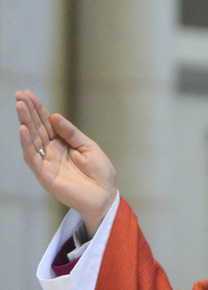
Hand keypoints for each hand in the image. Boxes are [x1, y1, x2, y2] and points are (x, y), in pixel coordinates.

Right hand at [16, 90, 116, 237]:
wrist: (105, 196)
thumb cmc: (100, 173)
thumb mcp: (89, 148)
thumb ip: (72, 133)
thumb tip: (55, 116)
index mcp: (63, 143)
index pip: (47, 123)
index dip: (38, 109)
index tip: (28, 94)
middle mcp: (52, 151)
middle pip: (38, 128)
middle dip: (28, 111)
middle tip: (19, 94)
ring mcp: (47, 163)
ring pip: (33, 139)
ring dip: (25, 122)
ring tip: (20, 106)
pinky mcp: (45, 175)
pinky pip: (33, 157)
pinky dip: (27, 143)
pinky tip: (23, 129)